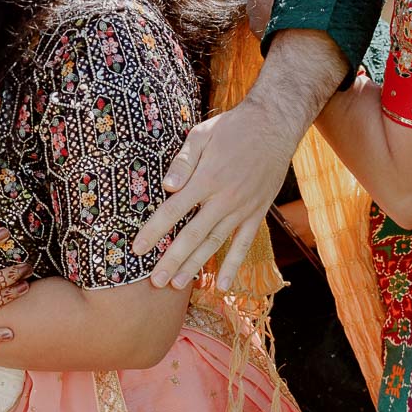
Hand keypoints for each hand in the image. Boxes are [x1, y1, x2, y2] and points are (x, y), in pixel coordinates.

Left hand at [133, 94, 301, 291]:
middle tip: (154, 281)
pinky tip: (222, 286)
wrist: (274, 125)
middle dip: (171, 259)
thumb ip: (183, 161)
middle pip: (192, 235)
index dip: (153, 232)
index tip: (136, 249)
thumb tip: (167, 187)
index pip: (173, 211)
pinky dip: (233, 266)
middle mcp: (224, 199)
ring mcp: (242, 209)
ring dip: (195, 265)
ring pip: (214, 243)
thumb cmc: (231, 128)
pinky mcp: (257, 213)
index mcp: (206, 179)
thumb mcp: (201, 135)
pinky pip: (244, 244)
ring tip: (176, 285)